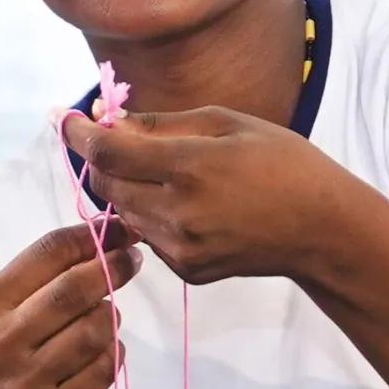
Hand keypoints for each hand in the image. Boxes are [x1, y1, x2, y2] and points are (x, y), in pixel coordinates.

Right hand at [0, 219, 137, 388]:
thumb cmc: (1, 366)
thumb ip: (40, 278)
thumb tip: (102, 234)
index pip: (47, 252)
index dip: (92, 235)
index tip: (121, 228)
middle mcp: (3, 342)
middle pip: (75, 288)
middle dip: (113, 267)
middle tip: (133, 259)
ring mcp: (28, 381)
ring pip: (96, 329)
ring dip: (111, 320)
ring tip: (104, 322)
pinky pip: (106, 368)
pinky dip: (114, 354)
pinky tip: (104, 355)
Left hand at [62, 107, 349, 284]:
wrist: (323, 229)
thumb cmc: (282, 163)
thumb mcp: (226, 123)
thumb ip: (161, 124)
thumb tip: (108, 121)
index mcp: (190, 167)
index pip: (108, 151)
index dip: (79, 133)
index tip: (65, 118)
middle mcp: (178, 212)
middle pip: (106, 184)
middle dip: (102, 159)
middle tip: (116, 138)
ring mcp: (180, 248)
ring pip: (122, 212)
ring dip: (126, 187)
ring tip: (162, 169)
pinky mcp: (186, 271)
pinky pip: (147, 236)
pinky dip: (151, 214)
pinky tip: (186, 202)